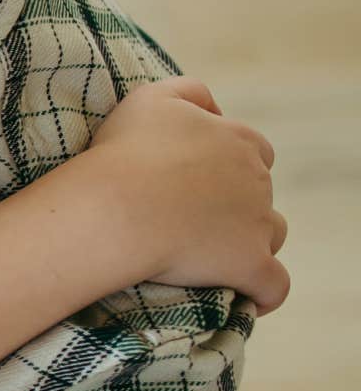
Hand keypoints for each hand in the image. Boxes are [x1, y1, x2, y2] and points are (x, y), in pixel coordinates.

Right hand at [87, 77, 288, 312]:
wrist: (117, 206)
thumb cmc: (126, 153)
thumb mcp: (151, 98)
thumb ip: (190, 92)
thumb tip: (214, 109)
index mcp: (237, 140)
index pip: (253, 149)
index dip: (228, 163)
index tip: (195, 178)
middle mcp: (256, 180)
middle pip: (260, 192)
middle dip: (235, 202)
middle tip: (188, 216)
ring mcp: (257, 224)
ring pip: (272, 234)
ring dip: (252, 241)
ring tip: (213, 254)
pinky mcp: (249, 265)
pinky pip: (274, 285)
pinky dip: (265, 293)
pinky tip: (247, 298)